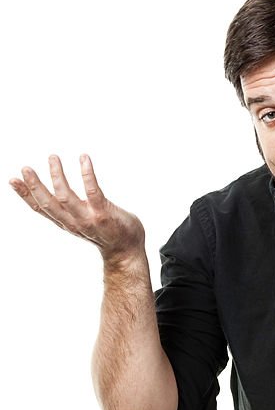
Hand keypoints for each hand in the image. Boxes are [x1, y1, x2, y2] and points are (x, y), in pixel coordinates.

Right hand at [9, 154, 144, 262]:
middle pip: (48, 204)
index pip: (41, 209)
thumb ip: (70, 209)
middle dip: (35, 187)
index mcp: (66, 222)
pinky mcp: (103, 214)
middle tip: (25, 168)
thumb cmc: (107, 232)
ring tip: (53, 158)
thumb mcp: (82, 221)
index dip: (26, 195)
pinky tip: (84, 158)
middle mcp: (74, 222)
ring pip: (66, 197)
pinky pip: (92, 191)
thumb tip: (60, 192)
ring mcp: (88, 218)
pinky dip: (87, 174)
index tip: (13, 180)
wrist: (127, 252)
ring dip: (57, 176)